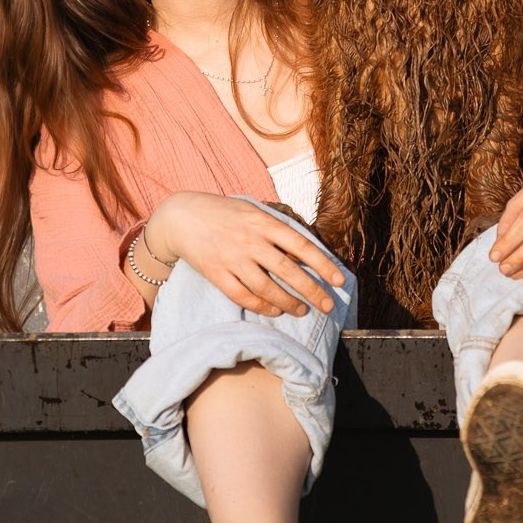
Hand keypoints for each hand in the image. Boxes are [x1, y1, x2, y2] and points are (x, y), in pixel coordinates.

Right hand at [145, 191, 345, 316]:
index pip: (300, 244)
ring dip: (288, 303)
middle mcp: (250, 240)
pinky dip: (262, 306)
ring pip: (267, 288)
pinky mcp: (216, 273)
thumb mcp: (252, 210)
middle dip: (312, 290)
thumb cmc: (224, 213)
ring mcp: (232, 258)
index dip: (323, 263)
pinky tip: (275, 311)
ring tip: (302, 310)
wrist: (182, 216)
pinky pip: (243, 296)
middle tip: (328, 305)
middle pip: (287, 271)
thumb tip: (305, 250)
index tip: (339, 280)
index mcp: (263, 222)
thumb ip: (275, 228)